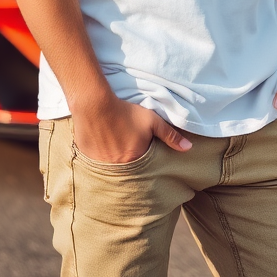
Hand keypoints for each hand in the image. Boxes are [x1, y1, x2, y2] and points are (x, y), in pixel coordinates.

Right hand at [72, 93, 191, 163]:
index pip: (143, 169)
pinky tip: (102, 149)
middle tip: (128, 152)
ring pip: (111, 169)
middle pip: (127, 170)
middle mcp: (118, 168)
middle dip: (130, 165)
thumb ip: (170, 135)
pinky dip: (100, 160)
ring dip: (115, 163)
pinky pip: (97, 165)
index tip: (142, 154)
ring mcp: (101, 166)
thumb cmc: (126, 113)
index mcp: (134, 161)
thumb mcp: (152, 121)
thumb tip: (188, 148)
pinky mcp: (88, 160)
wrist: (96, 106)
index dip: (144, 161)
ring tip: (115, 150)